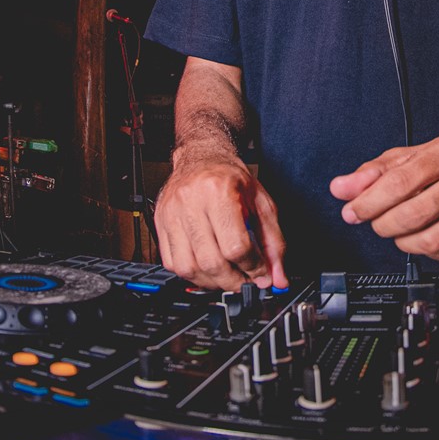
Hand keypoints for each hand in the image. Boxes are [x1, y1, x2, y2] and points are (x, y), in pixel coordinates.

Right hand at [153, 154, 286, 291]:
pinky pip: (171, 263)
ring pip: (188, 268)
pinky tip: (207, 269)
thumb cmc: (230, 177)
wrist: (202, 157)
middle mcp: (191, 202)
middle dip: (234, 281)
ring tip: (228, 277)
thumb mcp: (262, 203)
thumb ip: (273, 242)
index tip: (262, 274)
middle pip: (211, 261)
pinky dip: (192, 275)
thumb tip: (278, 275)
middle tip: (246, 281)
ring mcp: (172, 214)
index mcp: (219, 191)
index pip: (236, 246)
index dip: (253, 267)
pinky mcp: (160, 224)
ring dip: (212, 282)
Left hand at [328, 136, 438, 260]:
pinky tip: (418, 236)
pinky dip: (423, 250)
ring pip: (432, 239)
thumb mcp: (407, 157)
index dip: (369, 202)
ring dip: (403, 242)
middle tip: (374, 222)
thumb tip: (342, 189)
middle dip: (384, 224)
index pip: (401, 182)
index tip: (352, 211)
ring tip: (396, 231)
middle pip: (416, 213)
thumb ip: (372, 173)